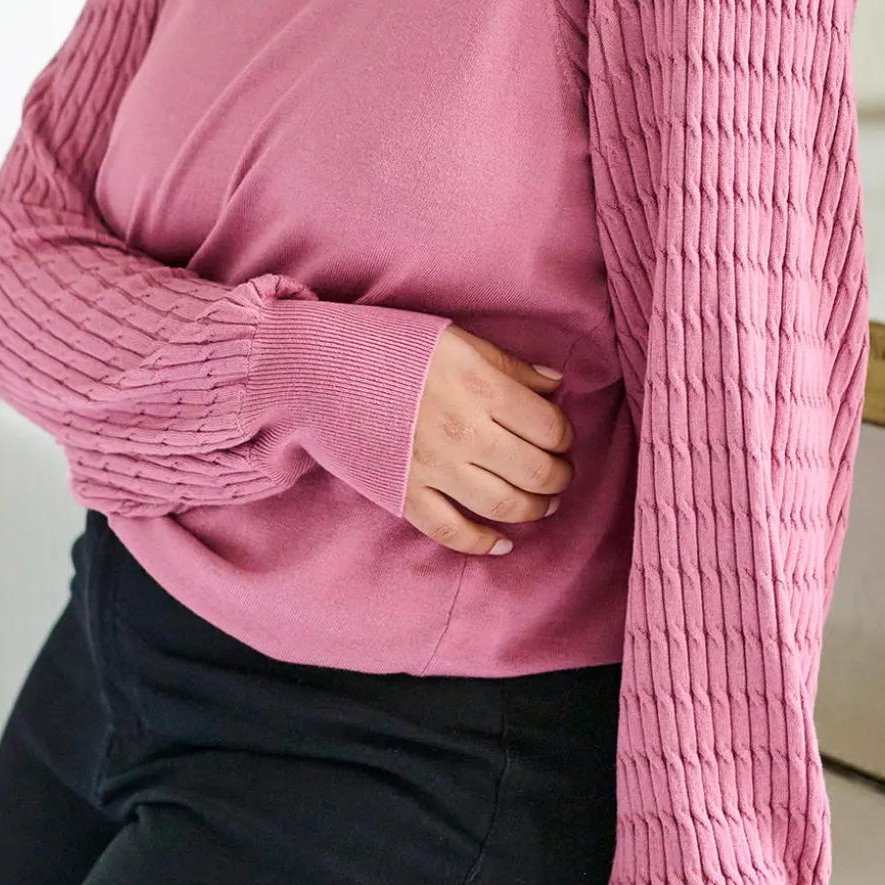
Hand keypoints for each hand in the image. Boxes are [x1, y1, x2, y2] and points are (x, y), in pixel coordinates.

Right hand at [404, 326, 572, 555]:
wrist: (319, 369)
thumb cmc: (390, 348)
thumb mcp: (457, 341)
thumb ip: (510, 366)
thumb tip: (555, 386)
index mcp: (481, 387)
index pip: (550, 427)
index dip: (565, 436)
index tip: (560, 437)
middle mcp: (464, 431)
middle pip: (536, 471)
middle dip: (559, 476)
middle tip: (560, 473)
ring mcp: (434, 467)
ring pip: (504, 504)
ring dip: (534, 509)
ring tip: (544, 503)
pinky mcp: (405, 492)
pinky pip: (450, 530)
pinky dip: (481, 543)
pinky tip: (501, 543)